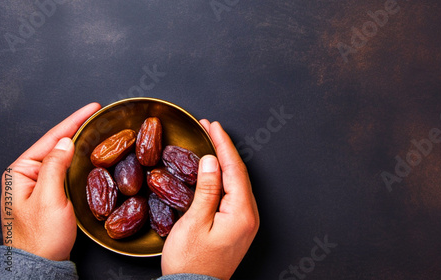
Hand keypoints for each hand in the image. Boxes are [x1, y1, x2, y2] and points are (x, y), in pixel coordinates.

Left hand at [0, 103, 100, 260]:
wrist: (42, 263)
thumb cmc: (41, 237)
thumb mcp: (48, 199)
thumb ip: (54, 167)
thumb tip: (66, 142)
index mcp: (21, 172)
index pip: (51, 138)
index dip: (73, 121)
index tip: (91, 109)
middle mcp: (28, 175)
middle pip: (56, 143)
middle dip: (77, 127)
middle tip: (97, 115)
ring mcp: (38, 184)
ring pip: (62, 155)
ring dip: (79, 141)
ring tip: (95, 128)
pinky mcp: (50, 193)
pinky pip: (65, 168)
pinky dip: (79, 158)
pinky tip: (89, 153)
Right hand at [161, 120, 259, 279]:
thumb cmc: (191, 262)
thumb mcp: (195, 222)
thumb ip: (207, 189)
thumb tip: (212, 161)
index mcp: (241, 213)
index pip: (234, 168)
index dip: (223, 144)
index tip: (213, 126)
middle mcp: (249, 215)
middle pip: (238, 172)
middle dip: (224, 148)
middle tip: (209, 128)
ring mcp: (245, 221)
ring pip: (236, 181)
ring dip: (224, 161)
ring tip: (212, 141)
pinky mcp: (237, 225)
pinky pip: (233, 193)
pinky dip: (224, 177)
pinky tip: (216, 169)